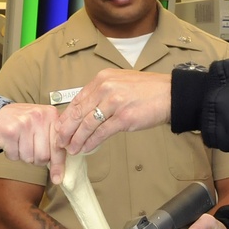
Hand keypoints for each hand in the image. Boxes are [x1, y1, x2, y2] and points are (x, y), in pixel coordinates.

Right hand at [0, 104, 64, 173]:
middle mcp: (39, 117)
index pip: (58, 146)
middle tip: (30, 149)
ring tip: (20, 143)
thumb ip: (53, 142)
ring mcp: (23, 123)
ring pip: (29, 158)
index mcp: (50, 115)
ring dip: (23, 156)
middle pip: (43, 156)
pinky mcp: (9, 132)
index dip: (58, 164)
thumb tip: (59, 172)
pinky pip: (15, 156)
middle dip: (36, 159)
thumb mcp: (41, 126)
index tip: (57, 178)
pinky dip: (12, 154)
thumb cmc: (21, 123)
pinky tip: (11, 143)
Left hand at [55, 69, 170, 154]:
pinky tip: (86, 148)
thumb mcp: (119, 83)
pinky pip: (101, 133)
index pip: (77, 99)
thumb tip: (85, 110)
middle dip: (66, 130)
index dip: (66, 116)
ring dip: (77, 139)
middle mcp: (106, 88)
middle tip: (59, 141)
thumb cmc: (146, 90)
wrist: (169, 94)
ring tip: (71, 149)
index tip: (60, 128)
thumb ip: (102, 93)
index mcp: (102, 79)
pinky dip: (91, 142)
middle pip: (79, 112)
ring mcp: (115, 103)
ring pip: (87, 124)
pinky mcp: (124, 118)